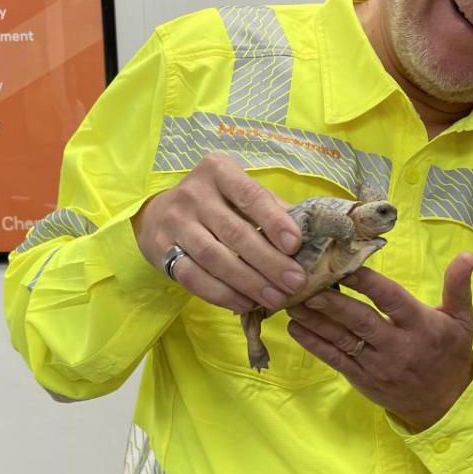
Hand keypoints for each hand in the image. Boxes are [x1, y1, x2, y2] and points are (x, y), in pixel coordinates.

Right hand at [132, 153, 306, 312]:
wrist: (159, 213)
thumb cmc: (216, 203)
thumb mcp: (240, 193)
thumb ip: (271, 209)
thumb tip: (312, 236)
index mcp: (218, 171)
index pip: (250, 196)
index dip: (274, 221)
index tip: (296, 245)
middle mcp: (194, 193)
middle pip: (235, 232)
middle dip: (268, 261)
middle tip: (295, 282)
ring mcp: (175, 222)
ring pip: (214, 257)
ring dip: (248, 282)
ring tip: (275, 298)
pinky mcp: (162, 249)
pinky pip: (193, 277)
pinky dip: (221, 294)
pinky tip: (245, 303)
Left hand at [287, 253, 472, 431]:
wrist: (445, 406)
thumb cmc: (450, 354)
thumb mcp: (462, 320)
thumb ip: (458, 286)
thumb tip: (467, 254)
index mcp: (420, 326)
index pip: (391, 300)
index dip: (368, 283)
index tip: (346, 265)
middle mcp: (397, 346)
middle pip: (360, 321)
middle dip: (332, 302)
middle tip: (307, 284)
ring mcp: (377, 365)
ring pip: (342, 340)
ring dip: (315, 320)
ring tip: (292, 301)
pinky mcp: (362, 379)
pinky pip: (334, 360)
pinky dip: (313, 344)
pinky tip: (295, 328)